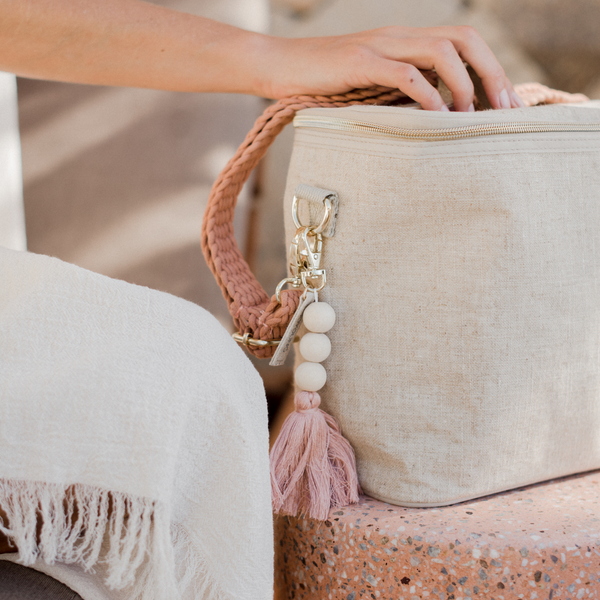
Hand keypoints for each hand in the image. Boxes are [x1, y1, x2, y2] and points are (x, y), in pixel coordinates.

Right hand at [255, 26, 523, 110]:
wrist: (279, 66)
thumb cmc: (324, 84)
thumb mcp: (370, 87)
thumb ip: (399, 95)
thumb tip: (432, 122)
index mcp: (405, 42)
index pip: (463, 42)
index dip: (491, 70)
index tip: (506, 107)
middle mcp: (399, 37)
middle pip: (463, 38)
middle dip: (491, 74)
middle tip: (504, 112)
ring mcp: (379, 46)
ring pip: (440, 50)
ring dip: (463, 83)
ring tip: (470, 118)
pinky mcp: (359, 61)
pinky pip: (403, 72)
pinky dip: (426, 94)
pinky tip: (436, 117)